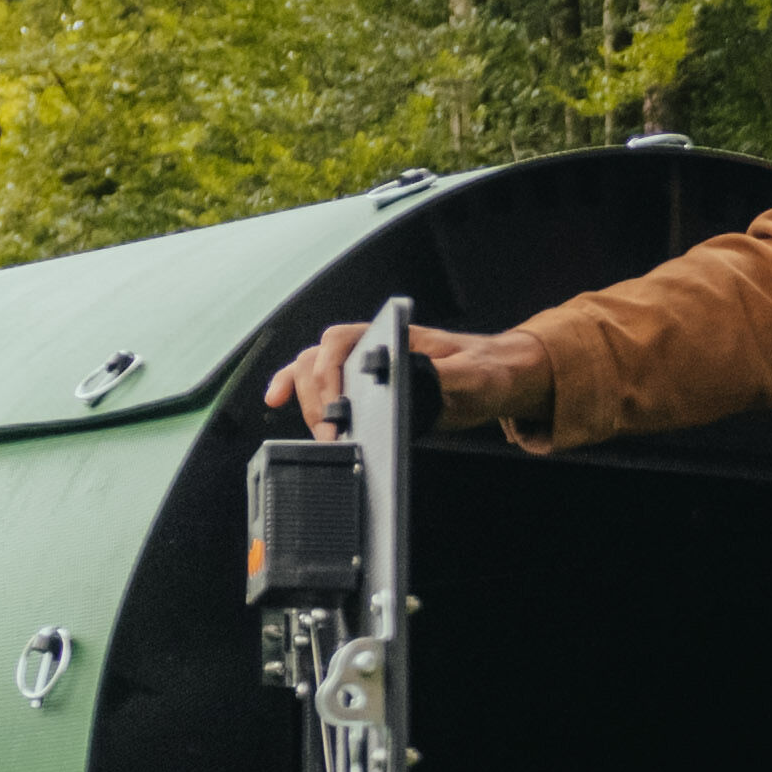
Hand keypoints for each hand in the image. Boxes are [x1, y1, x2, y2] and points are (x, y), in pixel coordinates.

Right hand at [271, 318, 545, 439]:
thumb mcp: (472, 375)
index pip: (342, 340)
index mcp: (395, 336)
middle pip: (318, 361)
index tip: (337, 405)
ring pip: (312, 372)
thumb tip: (413, 379)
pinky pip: (318, 384)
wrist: (495, 377)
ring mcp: (364, 367)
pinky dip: (292, 388)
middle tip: (332, 434)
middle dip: (318, 398)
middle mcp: (373, 347)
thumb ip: (443, 377)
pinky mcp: (364, 390)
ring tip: (323, 435)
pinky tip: (276, 399)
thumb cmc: (485, 370)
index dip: (329, 370)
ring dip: (307, 402)